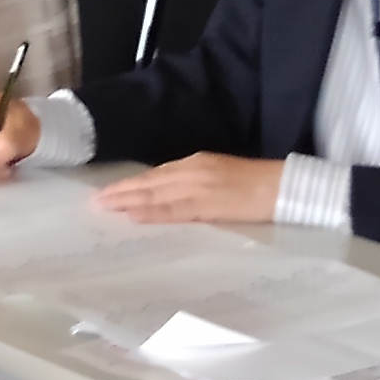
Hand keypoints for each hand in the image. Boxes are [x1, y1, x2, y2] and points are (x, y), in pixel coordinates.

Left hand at [94, 153, 283, 225]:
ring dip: (128, 201)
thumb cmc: (258, 184)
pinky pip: (173, 210)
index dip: (132, 184)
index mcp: (197, 163)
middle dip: (122, 192)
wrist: (284, 187)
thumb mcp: (221, 177)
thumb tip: (173, 198)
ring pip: (155, 195)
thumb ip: (197, 184)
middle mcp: (193, 171)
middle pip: (150, 183)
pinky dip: (152, 213)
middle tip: (96, 201)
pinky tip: (134, 216)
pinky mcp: (208, 205)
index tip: (111, 191)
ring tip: (105, 207)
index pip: (157, 175)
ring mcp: (199, 187)